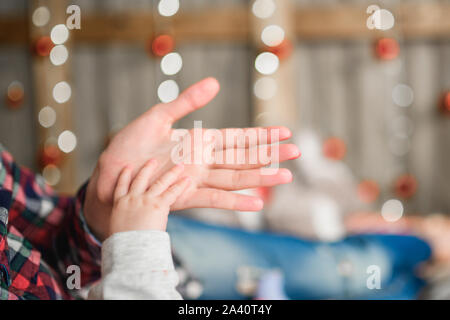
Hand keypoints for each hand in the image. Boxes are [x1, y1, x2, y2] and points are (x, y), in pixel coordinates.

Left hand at [84, 78, 299, 239]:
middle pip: (244, 157)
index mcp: (199, 142)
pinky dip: (235, 202)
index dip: (261, 135)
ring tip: (286, 176)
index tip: (286, 131)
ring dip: (260, 177)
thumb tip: (215, 83)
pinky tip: (256, 203)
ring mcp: (196, 179)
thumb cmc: (131, 145)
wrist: (111, 173)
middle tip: (298, 152)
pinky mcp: (184, 195)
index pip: (238, 137)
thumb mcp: (159, 117)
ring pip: (235, 178)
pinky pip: (214, 200)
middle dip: (270, 154)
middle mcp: (203, 161)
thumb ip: (187, 102)